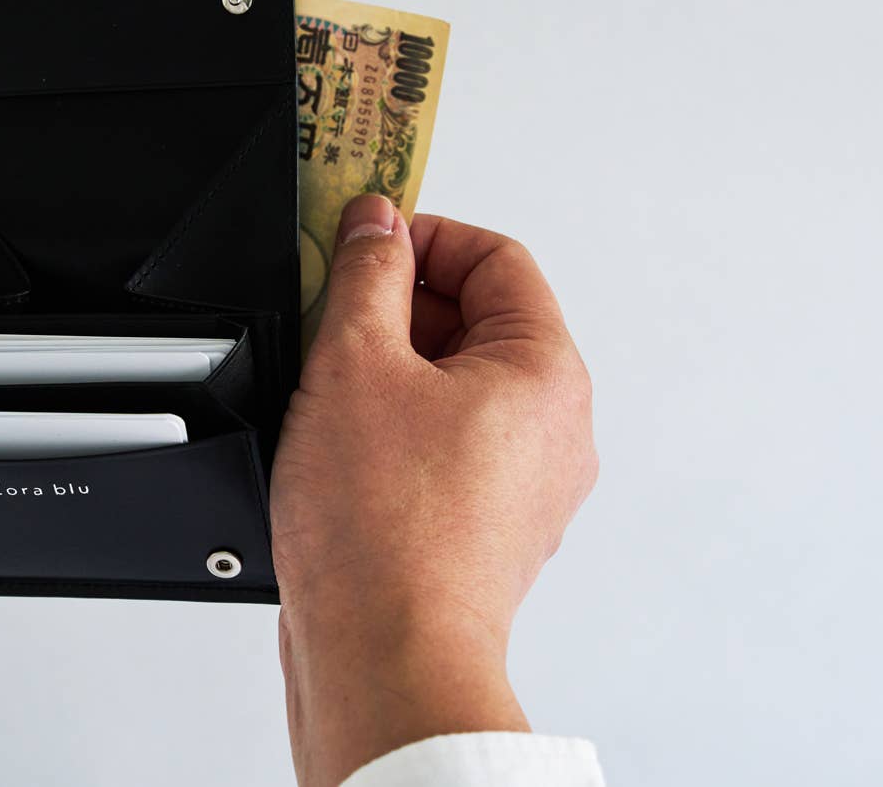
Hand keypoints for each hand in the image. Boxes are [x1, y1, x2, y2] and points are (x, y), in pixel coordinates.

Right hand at [270, 194, 596, 785]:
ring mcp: (524, 483)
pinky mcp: (485, 526)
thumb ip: (367, 276)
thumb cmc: (385, 532)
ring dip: (391, 368)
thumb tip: (375, 226)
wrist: (385, 655)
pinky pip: (445, 444)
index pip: (496, 257)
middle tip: (333, 311)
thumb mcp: (355, 363)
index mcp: (545, 371)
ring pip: (456, 386)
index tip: (364, 241)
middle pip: (479, 320)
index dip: (422, 236)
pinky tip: (339, 447)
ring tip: (328, 387)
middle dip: (399, 305)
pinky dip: (395, 427)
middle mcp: (554, 427)